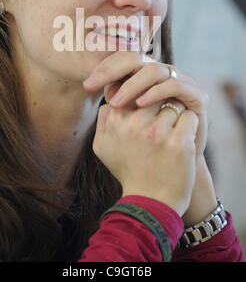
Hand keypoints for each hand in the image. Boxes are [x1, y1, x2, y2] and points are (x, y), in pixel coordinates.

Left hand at [83, 51, 209, 157]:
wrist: (174, 172)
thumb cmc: (145, 150)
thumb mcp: (123, 128)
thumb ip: (112, 112)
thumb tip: (103, 97)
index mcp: (143, 77)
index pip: (121, 61)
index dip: (104, 69)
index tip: (87, 85)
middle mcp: (162, 75)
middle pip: (135, 60)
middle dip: (111, 71)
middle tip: (92, 86)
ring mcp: (181, 82)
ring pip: (154, 70)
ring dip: (132, 84)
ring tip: (116, 102)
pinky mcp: (197, 95)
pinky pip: (175, 85)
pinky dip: (157, 92)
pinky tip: (141, 104)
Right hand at [93, 98, 198, 216]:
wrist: (150, 202)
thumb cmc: (127, 171)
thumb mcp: (102, 147)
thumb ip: (104, 118)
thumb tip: (111, 97)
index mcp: (116, 120)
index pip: (135, 89)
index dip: (144, 98)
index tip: (148, 111)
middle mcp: (134, 123)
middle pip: (156, 93)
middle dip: (161, 103)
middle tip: (162, 122)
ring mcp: (157, 132)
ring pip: (174, 104)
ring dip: (176, 115)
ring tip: (171, 134)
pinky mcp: (179, 142)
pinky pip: (190, 117)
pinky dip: (189, 126)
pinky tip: (182, 140)